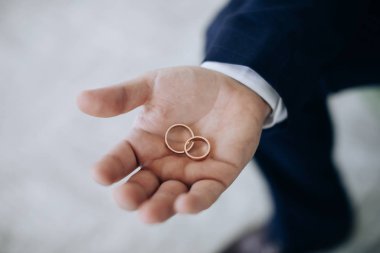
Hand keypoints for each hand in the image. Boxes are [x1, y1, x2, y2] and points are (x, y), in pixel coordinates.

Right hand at [77, 66, 269, 222]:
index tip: (100, 174)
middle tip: (126, 198)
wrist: (231, 85)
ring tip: (150, 213)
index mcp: (143, 144)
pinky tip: (185, 204)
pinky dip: (195, 201)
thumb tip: (81, 100)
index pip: (121, 161)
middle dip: (134, 195)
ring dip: (161, 206)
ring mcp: (190, 172)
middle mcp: (163, 163)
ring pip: (171, 196)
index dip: (110, 168)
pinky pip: (205, 193)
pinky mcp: (218, 175)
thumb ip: (122, 96)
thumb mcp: (153, 86)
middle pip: (144, 187)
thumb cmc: (189, 86)